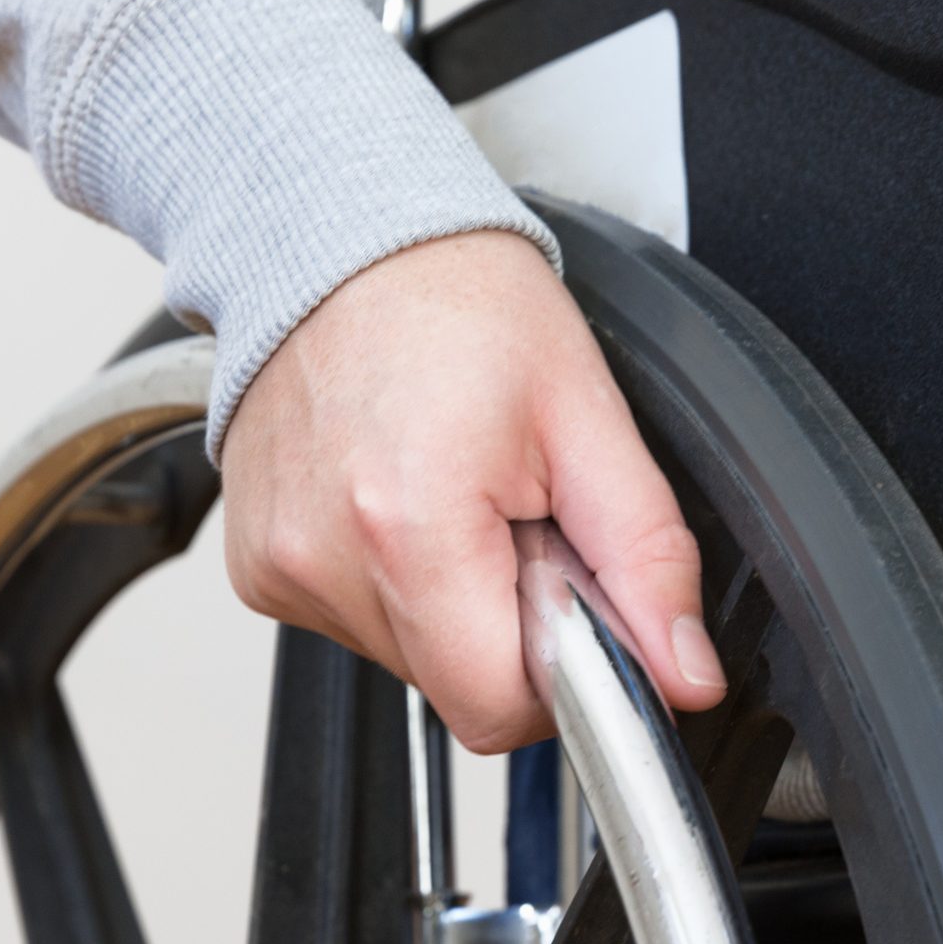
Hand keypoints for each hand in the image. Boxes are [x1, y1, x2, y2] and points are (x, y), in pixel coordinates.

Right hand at [218, 229, 725, 752]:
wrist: (338, 233)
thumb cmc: (455, 301)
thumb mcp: (587, 417)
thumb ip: (647, 561)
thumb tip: (684, 674)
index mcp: (411, 532)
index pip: (500, 710)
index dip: (560, 672)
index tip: (567, 592)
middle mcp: (327, 562)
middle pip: (455, 685)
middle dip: (506, 619)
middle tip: (511, 515)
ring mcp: (280, 570)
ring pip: (407, 659)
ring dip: (449, 599)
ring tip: (451, 492)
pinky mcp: (257, 569)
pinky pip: (353, 620)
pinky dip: (391, 578)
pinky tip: (396, 494)